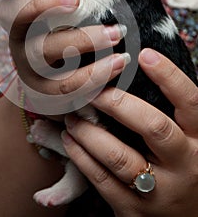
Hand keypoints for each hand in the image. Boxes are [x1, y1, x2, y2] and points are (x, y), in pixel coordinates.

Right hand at [0, 0, 128, 113]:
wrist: (36, 56)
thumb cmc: (45, 14)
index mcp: (14, 17)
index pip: (20, 11)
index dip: (44, 4)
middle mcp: (19, 47)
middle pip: (44, 49)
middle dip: (82, 41)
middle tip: (117, 32)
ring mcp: (32, 73)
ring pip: (59, 77)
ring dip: (94, 68)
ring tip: (124, 57)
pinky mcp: (46, 92)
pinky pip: (70, 94)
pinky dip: (95, 83)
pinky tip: (118, 68)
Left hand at [62, 48, 197, 215]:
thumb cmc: (182, 166)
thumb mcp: (187, 139)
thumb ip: (170, 112)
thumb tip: (142, 67)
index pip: (191, 102)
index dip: (169, 76)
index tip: (144, 54)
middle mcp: (185, 165)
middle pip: (153, 127)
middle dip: (118, 104)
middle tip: (93, 91)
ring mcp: (160, 192)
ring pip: (119, 157)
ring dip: (89, 132)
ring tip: (71, 117)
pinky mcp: (134, 211)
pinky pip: (102, 181)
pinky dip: (81, 157)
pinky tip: (70, 140)